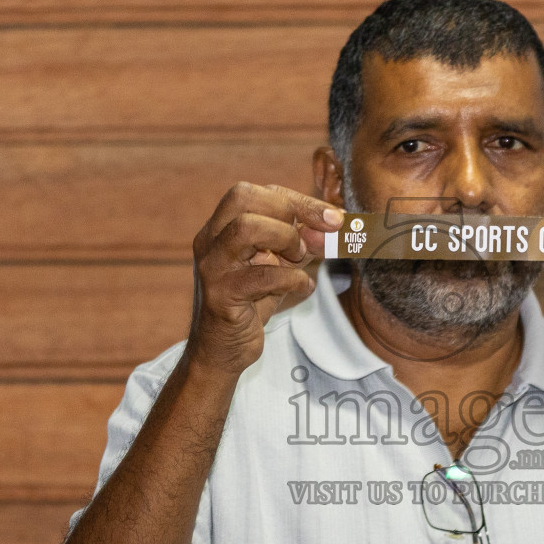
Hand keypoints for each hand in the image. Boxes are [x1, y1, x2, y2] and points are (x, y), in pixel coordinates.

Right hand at [188, 183, 342, 374]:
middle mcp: (210, 240)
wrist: (223, 351)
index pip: (256, 191)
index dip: (299, 199)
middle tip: (308, 242)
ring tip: (298, 260)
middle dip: (289, 212)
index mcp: (221, 226)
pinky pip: (261, 276)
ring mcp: (212, 267)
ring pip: (245, 228)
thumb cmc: (252, 303)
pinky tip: (302, 288)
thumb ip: (303, 243)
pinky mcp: (220, 296)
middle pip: (244, 197)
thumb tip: (333, 224)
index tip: (332, 216)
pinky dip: (292, 279)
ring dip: (284, 239)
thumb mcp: (281, 265)